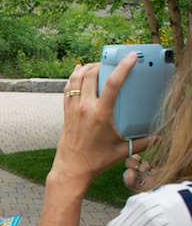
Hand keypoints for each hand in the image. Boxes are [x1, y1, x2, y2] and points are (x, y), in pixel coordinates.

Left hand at [49, 52, 152, 195]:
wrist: (72, 169)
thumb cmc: (97, 160)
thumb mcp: (124, 151)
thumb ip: (144, 142)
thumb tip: (160, 136)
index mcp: (100, 114)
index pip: (112, 84)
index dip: (122, 67)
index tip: (130, 57)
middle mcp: (84, 108)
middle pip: (91, 75)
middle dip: (102, 64)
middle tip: (113, 62)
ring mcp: (72, 109)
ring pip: (76, 79)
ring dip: (86, 68)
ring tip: (97, 65)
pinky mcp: (66, 112)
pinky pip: (67, 88)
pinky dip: (73, 77)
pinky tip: (79, 72)